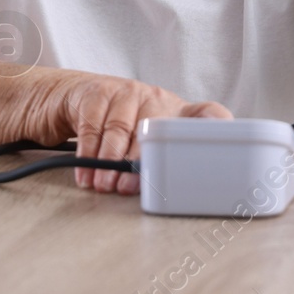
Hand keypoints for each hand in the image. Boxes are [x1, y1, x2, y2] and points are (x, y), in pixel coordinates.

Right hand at [37, 73, 230, 194]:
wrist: (74, 97)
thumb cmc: (120, 125)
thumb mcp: (145, 138)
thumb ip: (161, 161)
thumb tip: (171, 201)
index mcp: (177, 111)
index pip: (210, 115)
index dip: (219, 130)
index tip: (219, 152)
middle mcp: (156, 97)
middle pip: (155, 130)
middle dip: (140, 163)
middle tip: (130, 188)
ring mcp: (127, 92)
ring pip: (120, 129)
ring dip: (110, 162)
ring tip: (105, 185)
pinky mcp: (98, 92)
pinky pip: (93, 126)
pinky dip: (88, 154)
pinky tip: (87, 174)